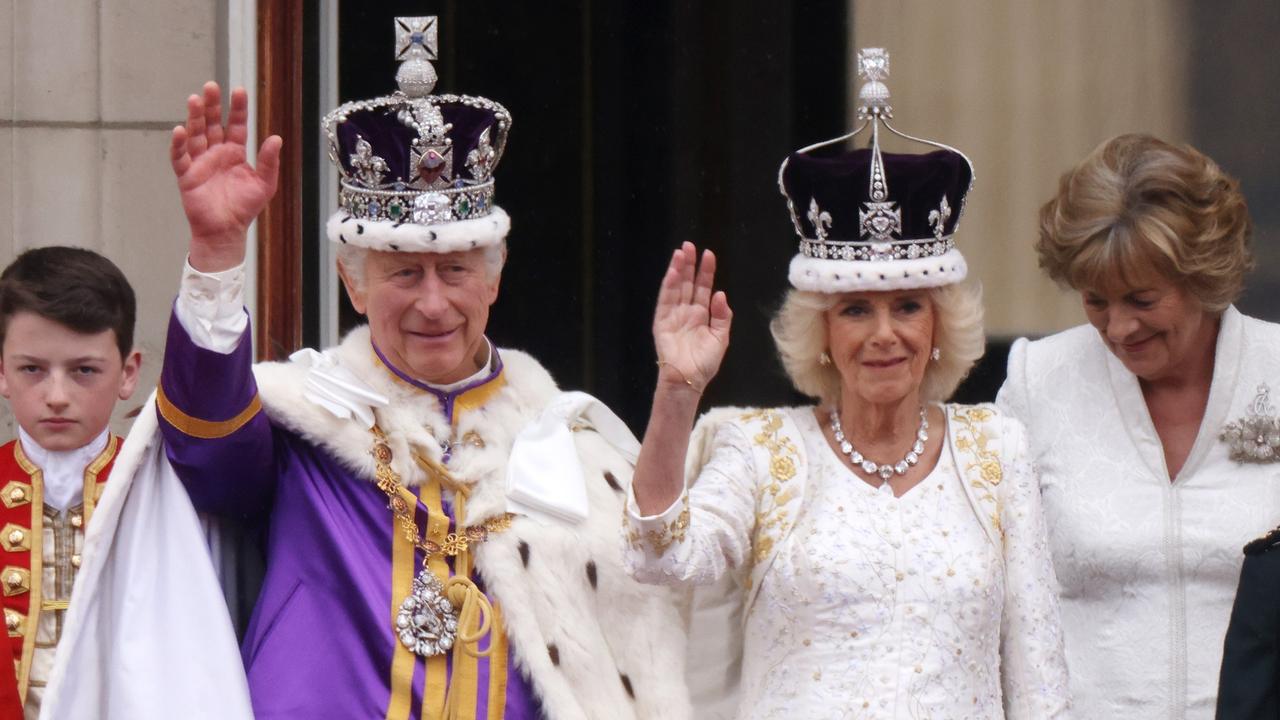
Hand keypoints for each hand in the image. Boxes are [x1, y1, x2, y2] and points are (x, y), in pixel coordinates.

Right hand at [170, 82, 282, 271]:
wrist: (226, 231)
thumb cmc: (244, 208)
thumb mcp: (264, 184)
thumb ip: (269, 162)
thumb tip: (276, 138)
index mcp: (235, 152)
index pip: (235, 125)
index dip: (237, 109)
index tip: (239, 91)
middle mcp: (216, 153)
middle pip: (212, 123)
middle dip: (212, 106)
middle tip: (211, 87)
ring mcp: (200, 162)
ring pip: (195, 134)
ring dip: (194, 117)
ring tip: (195, 99)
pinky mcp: (186, 175)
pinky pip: (180, 156)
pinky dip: (179, 144)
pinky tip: (180, 130)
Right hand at [653, 242, 732, 393]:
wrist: (688, 380)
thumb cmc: (705, 363)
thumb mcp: (721, 338)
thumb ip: (722, 316)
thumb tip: (720, 294)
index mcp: (701, 315)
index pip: (703, 288)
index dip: (705, 272)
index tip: (708, 254)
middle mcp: (686, 312)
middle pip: (688, 283)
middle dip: (690, 265)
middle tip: (690, 245)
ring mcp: (673, 315)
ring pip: (676, 288)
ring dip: (678, 270)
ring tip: (681, 253)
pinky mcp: (661, 322)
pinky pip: (665, 301)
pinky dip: (669, 286)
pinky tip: (673, 272)